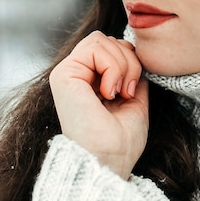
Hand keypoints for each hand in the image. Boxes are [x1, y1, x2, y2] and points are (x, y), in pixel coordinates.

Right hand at [49, 31, 148, 179]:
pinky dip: (112, 67)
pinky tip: (108, 93)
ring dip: (122, 65)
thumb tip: (135, 53)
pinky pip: (95, 47)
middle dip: (129, 60)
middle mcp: (76, 75)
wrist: (109, 161)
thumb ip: (131, 74)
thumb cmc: (121, 141)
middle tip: (127, 91)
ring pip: (101, 39)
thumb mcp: (133, 99)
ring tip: (118, 93)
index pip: (111, 46)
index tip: (131, 91)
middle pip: (107, 39)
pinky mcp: (63, 74)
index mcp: (90, 81)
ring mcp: (68, 73)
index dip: (130, 60)